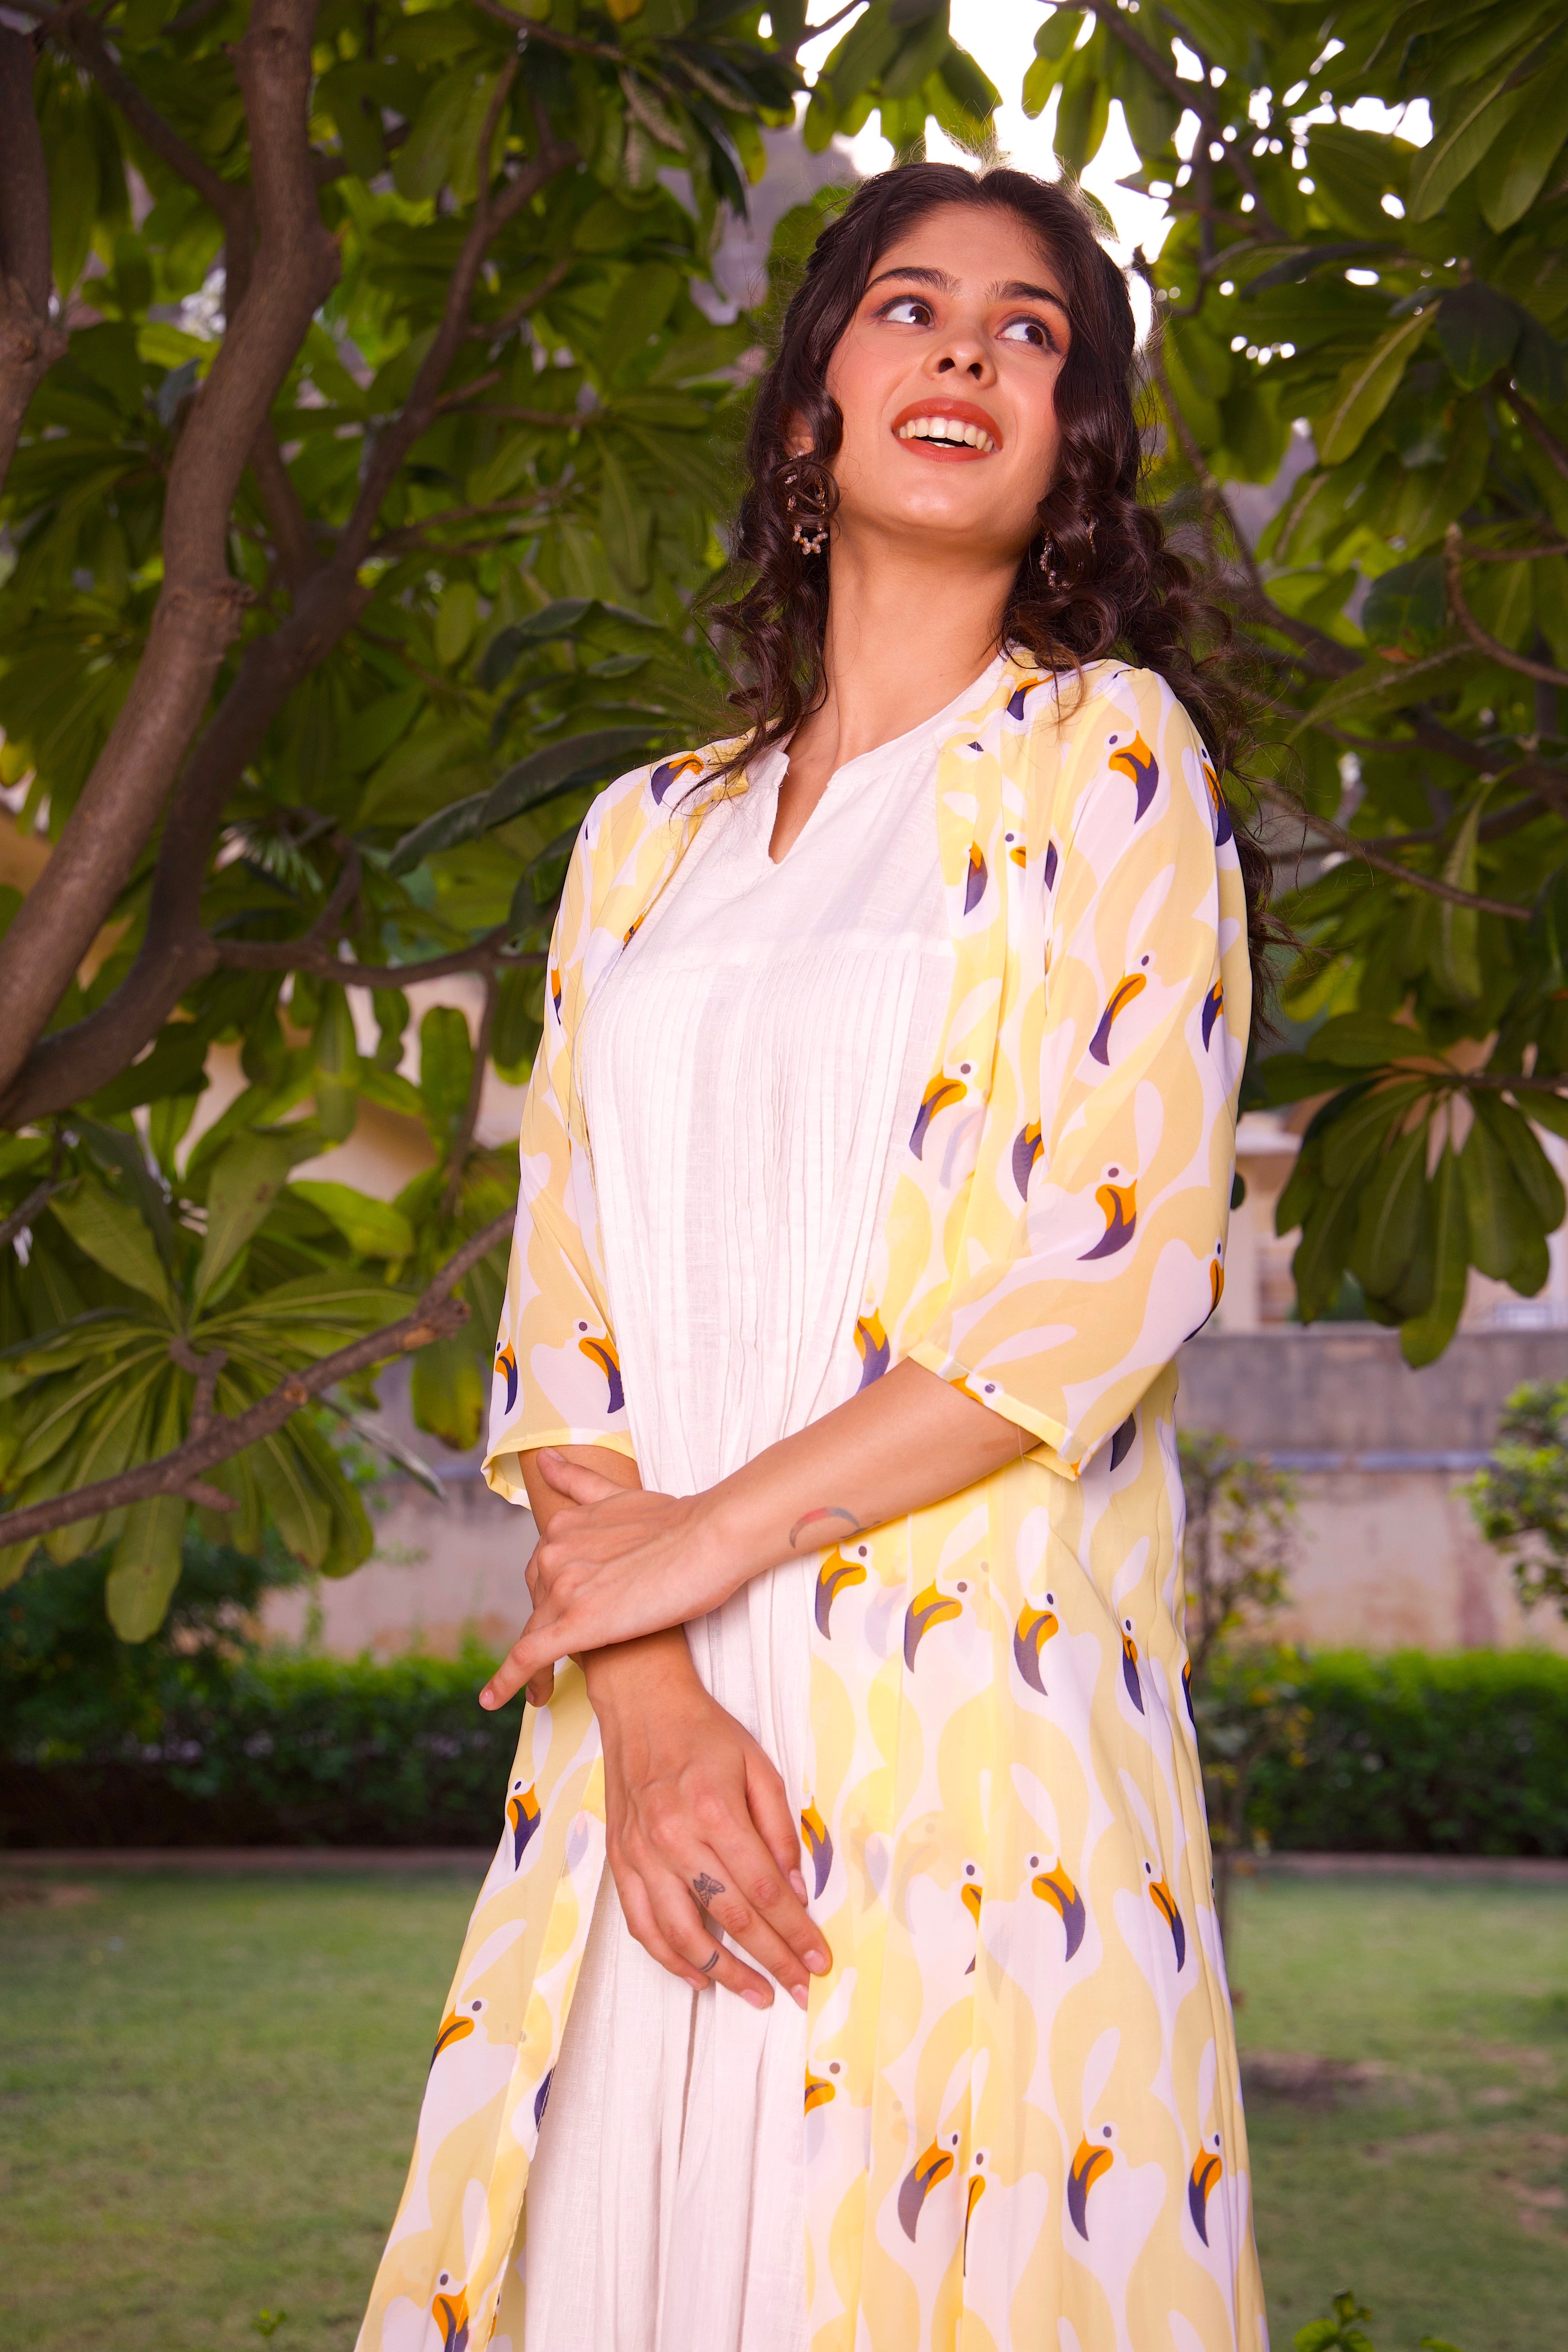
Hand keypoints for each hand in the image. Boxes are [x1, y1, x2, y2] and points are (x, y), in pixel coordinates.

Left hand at [481, 1450, 733, 1710]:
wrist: (709, 1539)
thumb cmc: (677, 1521)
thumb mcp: (619, 1495)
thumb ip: (579, 1482)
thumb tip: (545, 1460)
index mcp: (563, 1529)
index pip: (543, 1574)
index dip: (551, 1599)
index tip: (561, 1619)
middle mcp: (554, 1555)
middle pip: (537, 1604)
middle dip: (546, 1631)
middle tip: (561, 1659)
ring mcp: (564, 1589)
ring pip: (533, 1635)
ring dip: (530, 1666)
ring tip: (540, 1692)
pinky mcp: (578, 1624)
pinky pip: (530, 1657)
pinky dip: (507, 1680)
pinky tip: (493, 1701)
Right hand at [591, 1639, 831, 2010]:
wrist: (642, 1707)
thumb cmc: (706, 1734)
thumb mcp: (759, 1766)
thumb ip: (779, 1828)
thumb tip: (796, 1889)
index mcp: (716, 1811)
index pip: (765, 1890)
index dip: (796, 1932)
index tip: (819, 1960)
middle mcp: (675, 1839)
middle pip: (731, 1917)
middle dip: (772, 1959)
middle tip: (798, 1989)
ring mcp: (642, 1854)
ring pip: (683, 1933)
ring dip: (723, 1973)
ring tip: (755, 1993)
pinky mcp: (620, 1861)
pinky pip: (642, 1924)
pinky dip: (670, 1958)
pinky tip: (697, 1977)